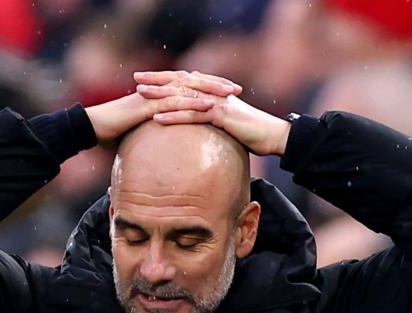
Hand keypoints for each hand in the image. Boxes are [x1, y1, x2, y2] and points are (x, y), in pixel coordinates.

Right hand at [84, 70, 241, 143]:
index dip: (209, 88)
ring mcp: (153, 96)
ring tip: (229, 95)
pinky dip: (191, 104)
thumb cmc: (113, 131)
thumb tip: (163, 152)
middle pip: (193, 83)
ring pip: (187, 89)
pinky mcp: (147, 105)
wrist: (92, 127)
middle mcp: (158, 91)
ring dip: (210, 90)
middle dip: (216, 84)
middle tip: (237, 89)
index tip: (229, 93)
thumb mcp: (139, 133)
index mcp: (159, 94)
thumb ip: (154, 137)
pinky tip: (207, 107)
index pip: (189, 87)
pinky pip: (173, 102)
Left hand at [135, 71, 291, 155]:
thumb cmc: (253, 132)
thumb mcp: (231, 121)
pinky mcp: (221, 115)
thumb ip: (215, 117)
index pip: (186, 81)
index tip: (147, 78)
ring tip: (140, 94)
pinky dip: (174, 116)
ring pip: (183, 95)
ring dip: (160, 95)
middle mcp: (214, 92)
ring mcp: (217, 102)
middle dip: (157, 80)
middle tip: (136, 78)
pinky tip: (157, 118)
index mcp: (214, 91)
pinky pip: (193, 115)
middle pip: (181, 82)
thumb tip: (201, 122)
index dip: (166, 78)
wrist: (274, 136)